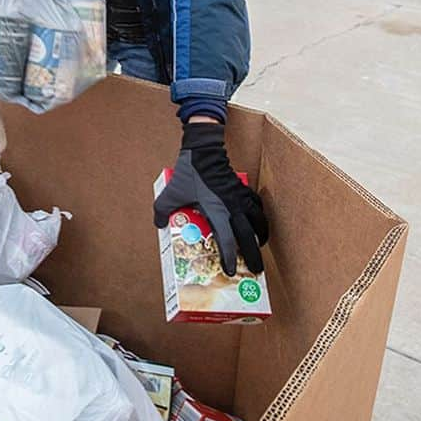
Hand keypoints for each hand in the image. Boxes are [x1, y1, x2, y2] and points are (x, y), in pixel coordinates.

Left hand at [153, 122, 268, 275]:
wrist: (204, 148)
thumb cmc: (189, 171)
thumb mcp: (171, 192)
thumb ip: (162, 210)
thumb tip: (159, 225)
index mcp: (216, 211)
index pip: (227, 240)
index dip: (229, 258)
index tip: (231, 272)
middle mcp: (232, 207)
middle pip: (248, 236)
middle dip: (253, 255)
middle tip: (256, 271)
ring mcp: (240, 197)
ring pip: (258, 220)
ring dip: (261, 235)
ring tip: (259, 245)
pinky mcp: (242, 188)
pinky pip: (256, 204)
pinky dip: (259, 214)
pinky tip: (257, 220)